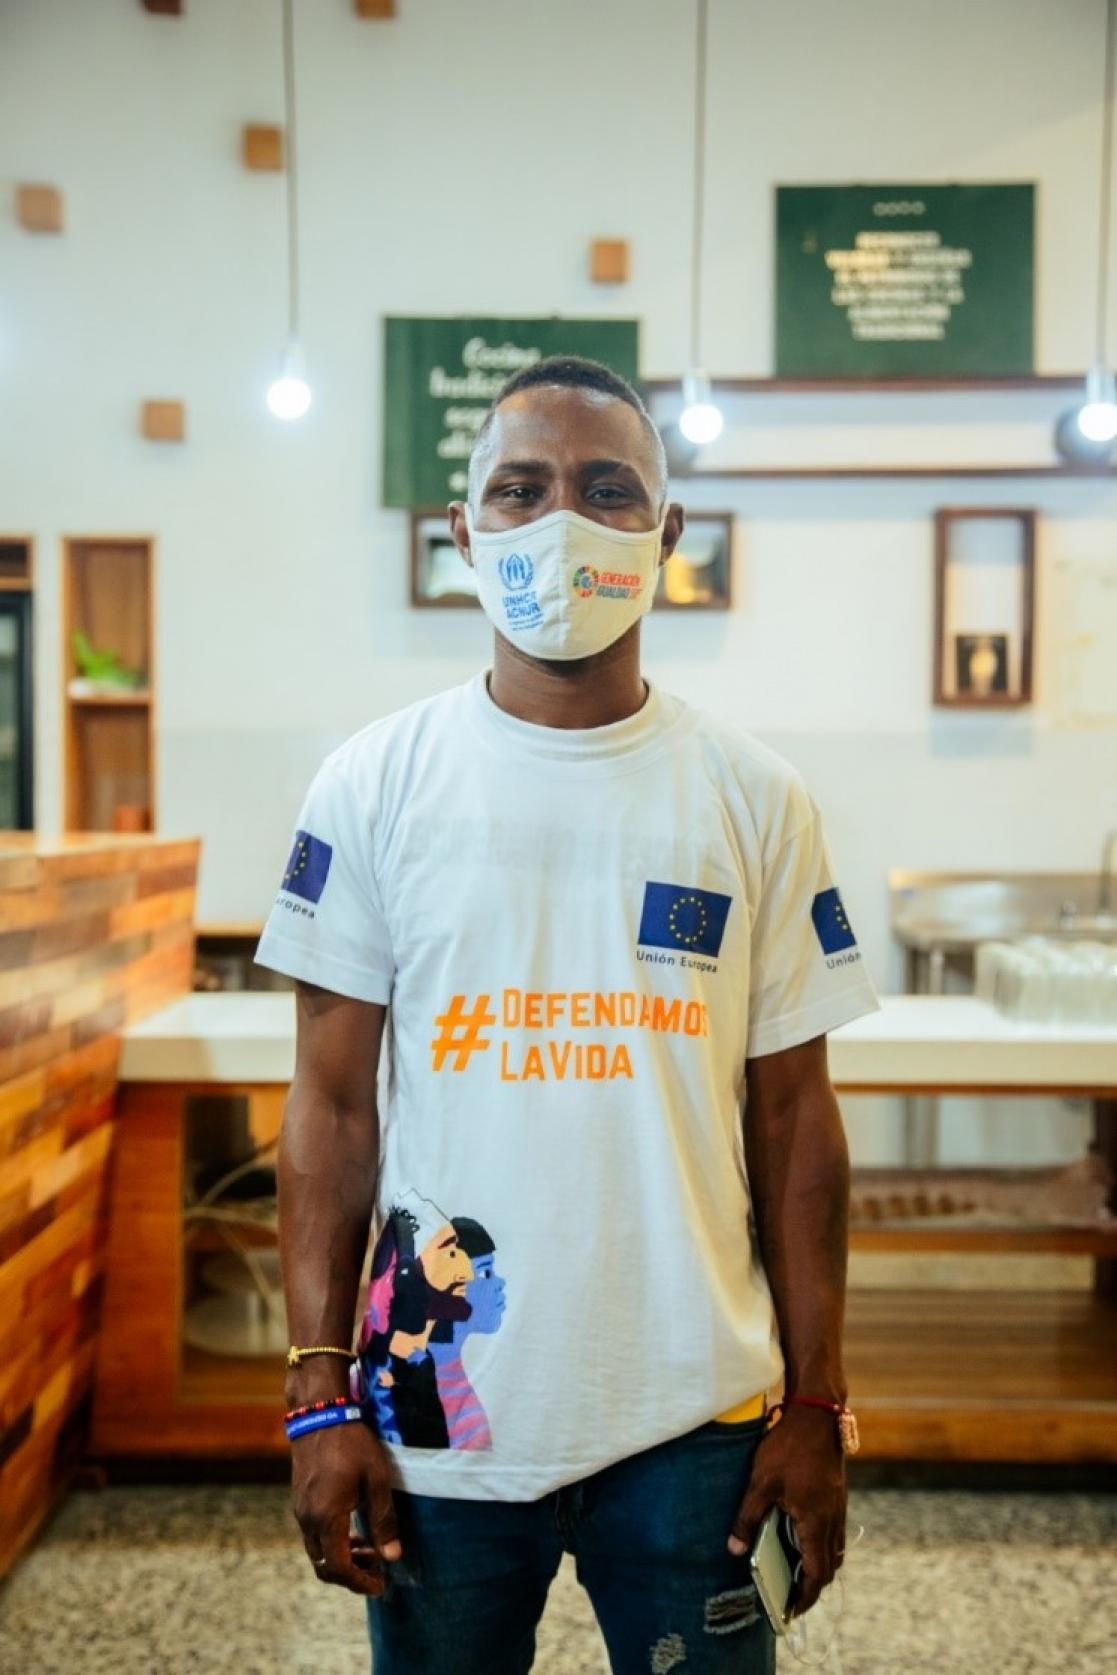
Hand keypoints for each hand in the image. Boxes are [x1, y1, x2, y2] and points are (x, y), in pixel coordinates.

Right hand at [291, 1420, 401, 1595]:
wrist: (320, 1412)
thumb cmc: (352, 1443)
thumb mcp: (376, 1479)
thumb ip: (384, 1520)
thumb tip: (392, 1557)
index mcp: (327, 1518)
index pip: (338, 1568)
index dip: (359, 1582)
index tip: (380, 1585)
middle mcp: (308, 1519)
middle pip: (324, 1565)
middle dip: (351, 1574)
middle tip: (377, 1569)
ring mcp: (300, 1510)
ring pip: (317, 1550)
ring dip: (342, 1557)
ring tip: (370, 1549)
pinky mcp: (300, 1499)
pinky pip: (314, 1533)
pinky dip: (333, 1541)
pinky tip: (353, 1526)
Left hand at [727, 1406, 846, 1617]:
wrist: (817, 1415)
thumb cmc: (788, 1447)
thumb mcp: (761, 1482)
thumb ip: (747, 1517)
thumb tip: (734, 1549)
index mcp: (816, 1523)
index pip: (816, 1574)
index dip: (805, 1597)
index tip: (792, 1611)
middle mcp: (833, 1520)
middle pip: (829, 1567)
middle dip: (812, 1586)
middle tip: (791, 1596)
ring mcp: (838, 1507)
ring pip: (835, 1549)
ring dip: (819, 1565)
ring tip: (795, 1571)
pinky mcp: (836, 1496)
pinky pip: (834, 1532)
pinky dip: (821, 1545)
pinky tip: (801, 1537)